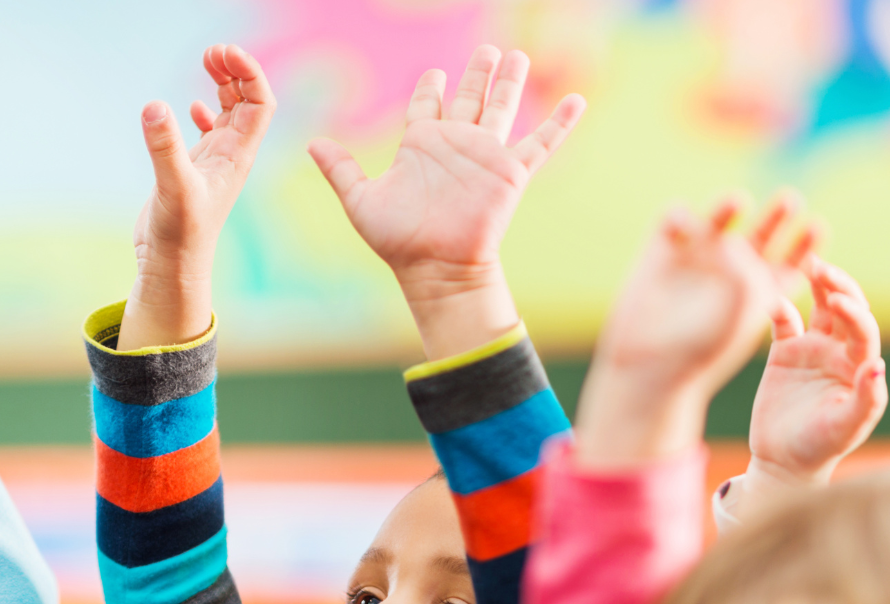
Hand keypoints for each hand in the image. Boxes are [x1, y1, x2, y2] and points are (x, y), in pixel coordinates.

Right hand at [117, 43, 275, 350]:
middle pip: (247, 102)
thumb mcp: (172, 188)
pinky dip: (207, 113)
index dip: (249, 73)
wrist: (171, 268)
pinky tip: (195, 108)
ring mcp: (214, 164)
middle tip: (212, 51)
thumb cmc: (179, 235)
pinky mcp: (194, 172)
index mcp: (238, 156)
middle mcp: (231, 156)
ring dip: (224, 85)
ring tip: (208, 61)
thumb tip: (154, 106)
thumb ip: (165, 148)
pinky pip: (210, 134)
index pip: (259, 103)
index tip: (223, 52)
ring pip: (230, 114)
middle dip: (236, 71)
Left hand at [309, 45, 584, 359]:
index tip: (434, 73)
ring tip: (517, 56)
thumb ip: (341, 169)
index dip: (431, 86)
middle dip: (477, 73)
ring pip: (503, 108)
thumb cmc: (398, 241)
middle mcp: (456, 145)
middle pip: (470, 97)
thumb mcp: (360, 200)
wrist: (436, 268)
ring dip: (510, 83)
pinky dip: (561, 122)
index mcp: (422, 145)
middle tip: (487, 49)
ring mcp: (485, 156)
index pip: (428, 105)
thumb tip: (311, 143)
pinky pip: (542, 142)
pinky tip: (579, 99)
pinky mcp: (511, 172)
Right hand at [575, 194, 809, 468]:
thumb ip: (746, 269)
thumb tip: (729, 242)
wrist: (647, 366)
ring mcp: (697, 260)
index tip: (817, 228)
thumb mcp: (740, 307)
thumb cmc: (702, 346)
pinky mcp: (662, 253)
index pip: (793, 262)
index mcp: (761, 294)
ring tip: (738, 202)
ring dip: (728, 207)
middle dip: (777, 217)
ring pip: (719, 221)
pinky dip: (678, 217)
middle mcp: (733, 273)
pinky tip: (683, 221)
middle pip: (763, 235)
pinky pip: (674, 222)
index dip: (806, 244)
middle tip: (790, 201)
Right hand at [737, 257, 886, 510]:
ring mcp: (813, 349)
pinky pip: (783, 321)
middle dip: (838, 285)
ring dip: (816, 283)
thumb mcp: (846, 427)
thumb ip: (866, 398)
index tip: (839, 302)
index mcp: (861, 366)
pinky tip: (769, 296)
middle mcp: (841, 351)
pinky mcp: (785, 352)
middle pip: (845, 307)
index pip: (864, 329)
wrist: (784, 462)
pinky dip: (777, 307)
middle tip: (821, 268)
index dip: (854, 312)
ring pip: (819, 306)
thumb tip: (879, 367)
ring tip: (807, 262)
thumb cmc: (821, 449)